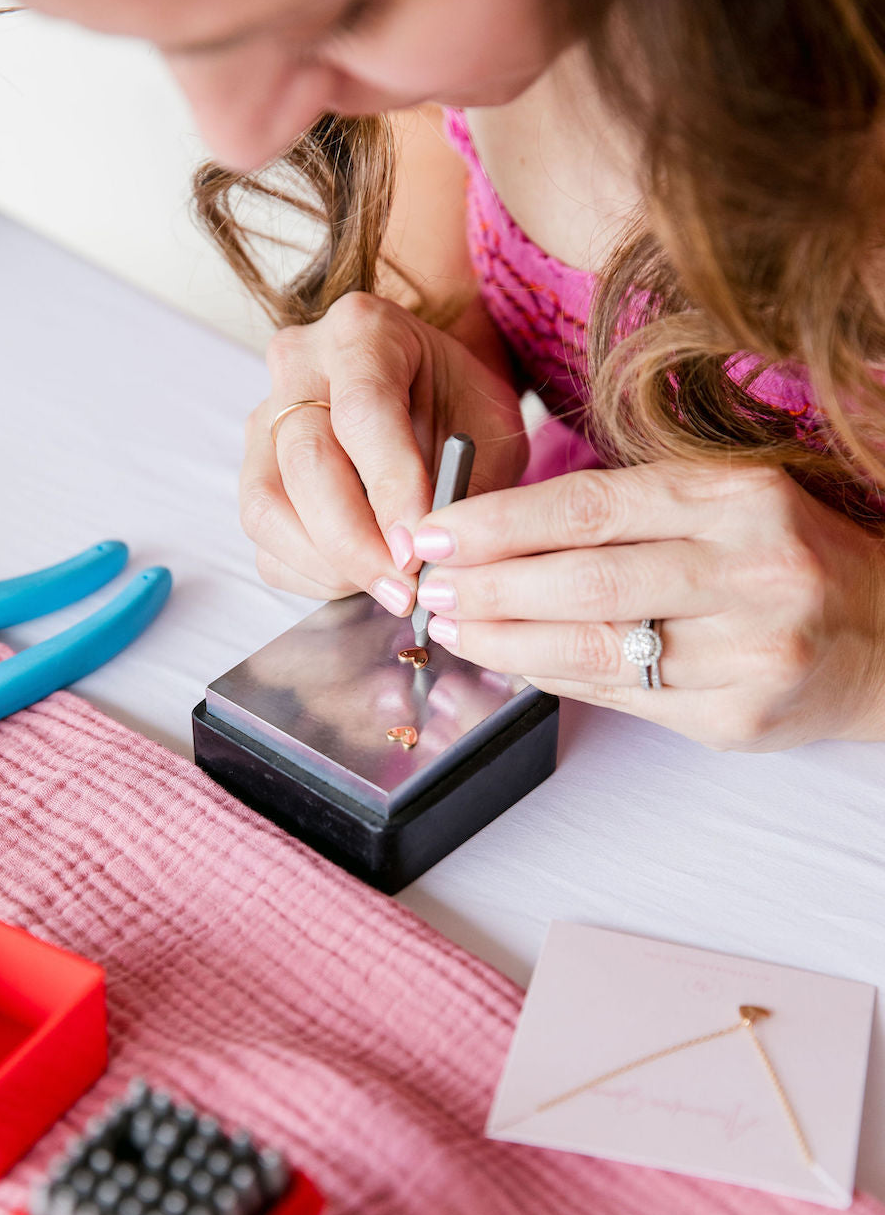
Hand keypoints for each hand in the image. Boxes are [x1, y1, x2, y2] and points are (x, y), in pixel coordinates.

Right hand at [240, 292, 526, 613]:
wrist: (429, 387)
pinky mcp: (254, 473)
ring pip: (267, 505)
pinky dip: (311, 575)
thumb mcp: (487, 426)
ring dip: (328, 564)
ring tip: (386, 587)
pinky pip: (264, 541)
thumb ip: (467, 482)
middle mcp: (298, 365)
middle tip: (405, 589)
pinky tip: (360, 579)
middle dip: (356, 542)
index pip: (363, 411)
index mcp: (363, 331)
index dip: (390, 487)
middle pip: (305, 461)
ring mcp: (264, 420)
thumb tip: (440, 559)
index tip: (418, 549)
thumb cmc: (459, 401)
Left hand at [411, 461, 884, 749]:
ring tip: (456, 626)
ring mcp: (749, 651)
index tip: (434, 530)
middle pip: (585, 580)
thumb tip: (503, 533)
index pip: (591, 505)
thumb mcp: (726, 504)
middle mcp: (750, 571)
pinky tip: (516, 660)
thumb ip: (631, 513)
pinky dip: (557, 677)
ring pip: (596, 648)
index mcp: (739, 498)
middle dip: (490, 585)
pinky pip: (621, 697)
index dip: (499, 520)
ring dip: (508, 640)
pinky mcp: (738, 717)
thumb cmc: (784, 559)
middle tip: (431, 586)